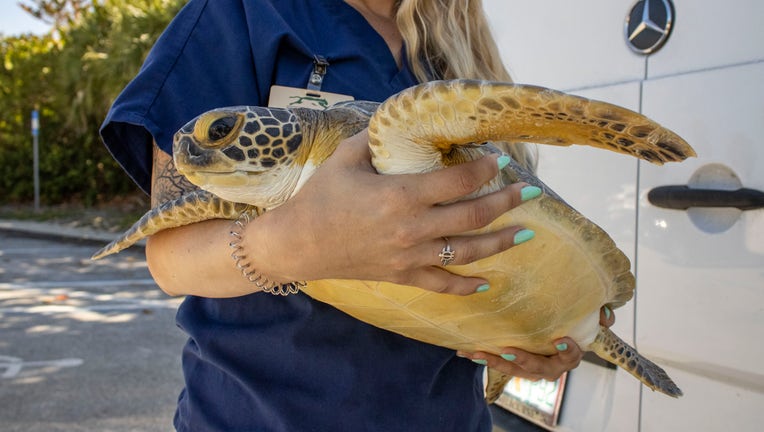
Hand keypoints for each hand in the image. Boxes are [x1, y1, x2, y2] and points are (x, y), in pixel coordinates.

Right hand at [244, 129, 539, 294]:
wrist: (297, 245)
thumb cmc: (320, 198)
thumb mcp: (346, 159)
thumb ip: (376, 139)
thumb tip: (400, 122)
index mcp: (401, 196)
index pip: (458, 181)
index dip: (485, 169)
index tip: (501, 162)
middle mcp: (413, 228)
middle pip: (473, 216)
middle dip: (506, 202)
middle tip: (529, 192)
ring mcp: (410, 257)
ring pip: (467, 253)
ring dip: (500, 243)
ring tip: (527, 233)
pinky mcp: (402, 276)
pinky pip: (441, 285)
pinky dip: (466, 286)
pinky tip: (486, 283)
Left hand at [457, 306, 615, 380]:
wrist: (550, 333)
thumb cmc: (568, 321)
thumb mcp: (586, 316)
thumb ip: (600, 314)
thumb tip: (607, 317)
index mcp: (568, 355)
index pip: (572, 357)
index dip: (569, 350)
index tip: (561, 340)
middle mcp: (550, 366)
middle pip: (538, 369)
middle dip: (522, 361)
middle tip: (506, 351)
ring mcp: (531, 368)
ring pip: (513, 369)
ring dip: (493, 362)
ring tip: (476, 353)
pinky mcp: (514, 364)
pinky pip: (498, 363)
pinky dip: (482, 357)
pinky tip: (465, 351)